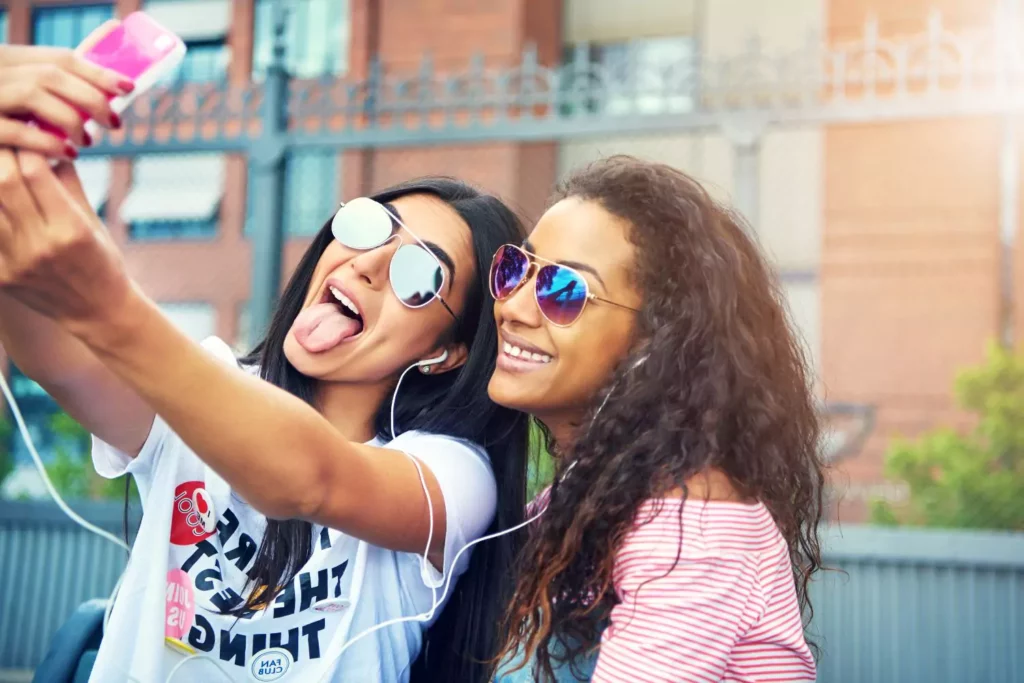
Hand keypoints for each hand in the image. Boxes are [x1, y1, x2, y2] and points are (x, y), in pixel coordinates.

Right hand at [0, 36, 133, 157]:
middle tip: (115, 122)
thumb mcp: (22, 93)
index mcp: (9, 59)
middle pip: (52, 75)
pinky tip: (69, 154)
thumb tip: (107, 90)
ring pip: (34, 95)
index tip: (129, 87)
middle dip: (92, 97)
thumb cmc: (2, 119)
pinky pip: (17, 131)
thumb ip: (54, 89)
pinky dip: (48, 142)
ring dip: (71, 119)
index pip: (61, 57)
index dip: (98, 72)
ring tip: (88, 140)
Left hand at [0, 148, 132, 331]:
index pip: (36, 171)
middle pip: (5, 182)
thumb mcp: (93, 221)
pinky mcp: (0, 275)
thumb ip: (68, 182)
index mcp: (71, 230)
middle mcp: (41, 246)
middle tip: (5, 142)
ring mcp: (15, 262)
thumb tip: (49, 143)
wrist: (97, 311)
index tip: (26, 131)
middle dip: (2, 155)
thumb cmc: (101, 261)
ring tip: (0, 169)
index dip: (27, 145)